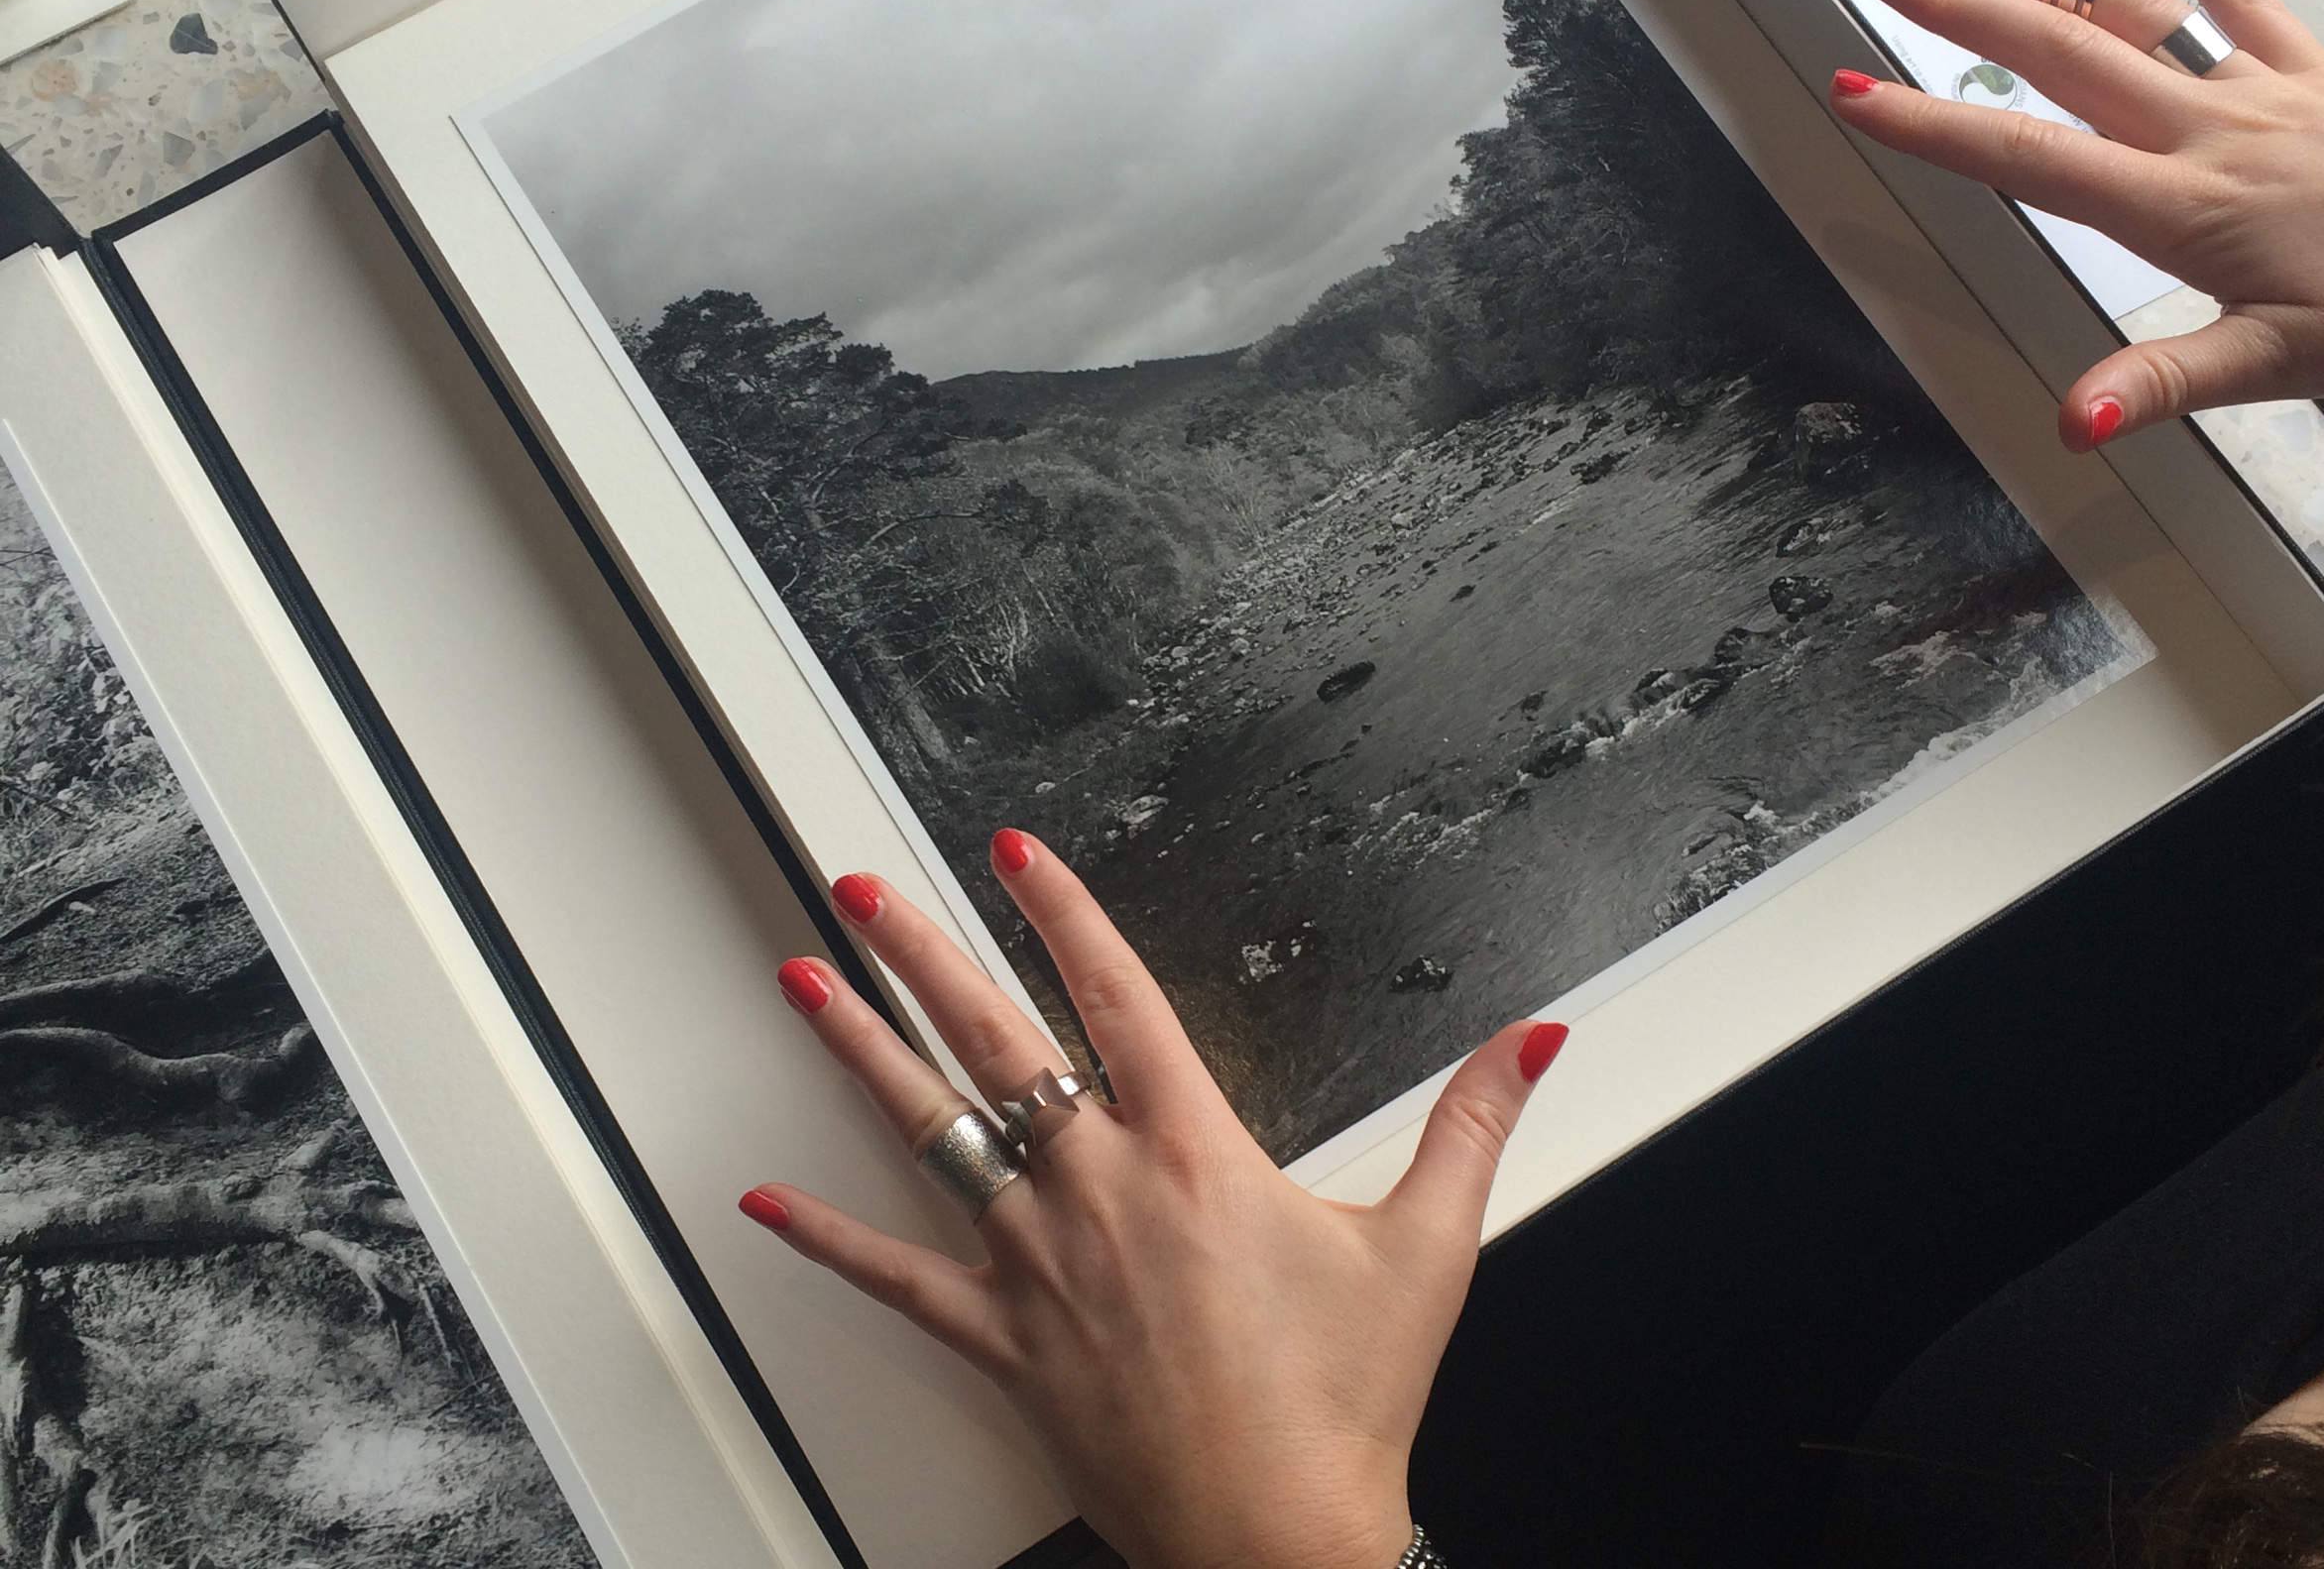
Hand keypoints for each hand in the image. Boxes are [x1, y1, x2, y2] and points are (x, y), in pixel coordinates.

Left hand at [739, 830, 1567, 1568]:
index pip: (1116, 995)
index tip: (1016, 851)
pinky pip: (896, 1279)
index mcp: (1194, 1152)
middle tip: (861, 883)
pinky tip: (764, 1203)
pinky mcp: (1003, 1339)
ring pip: (930, 1132)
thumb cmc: (1341, 1405)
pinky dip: (827, 1240)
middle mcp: (1099, 1190)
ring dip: (859, 1051)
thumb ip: (1474, 1125)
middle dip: (920, 949)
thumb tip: (1531, 1039)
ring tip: (803, 983)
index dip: (1065, 912)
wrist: (1275, 1541)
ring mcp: (1038, 1263)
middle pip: (992, 1040)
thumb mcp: (1427, 1249)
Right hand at [1829, 0, 2323, 449]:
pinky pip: (2248, 3)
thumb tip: (2074, 418)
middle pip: (2062, 56)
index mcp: (2181, 207)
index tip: (1857, 92)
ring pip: (2133, 18)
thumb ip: (2165, 382)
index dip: (1933, 127)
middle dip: (1963, 11)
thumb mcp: (2278, 365)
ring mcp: (2261, 95)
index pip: (2028, 159)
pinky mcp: (2317, 79)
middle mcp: (2207, 133)